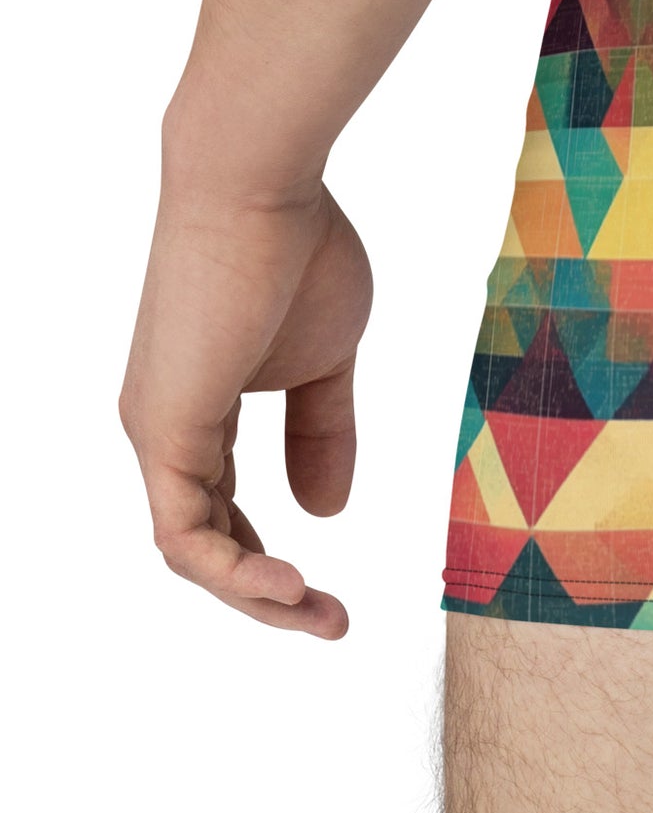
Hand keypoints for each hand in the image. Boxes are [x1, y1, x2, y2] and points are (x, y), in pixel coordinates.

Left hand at [121, 178, 373, 636]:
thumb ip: (323, 432)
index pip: (221, 512)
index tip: (331, 589)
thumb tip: (325, 510)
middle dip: (269, 597)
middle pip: (204, 546)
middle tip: (335, 623)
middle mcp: (165, 430)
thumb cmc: (297, 254)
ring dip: (255, 598)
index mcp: (197, 413)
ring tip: (321, 617)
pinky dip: (235, 571)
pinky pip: (185, 533)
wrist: (259, 189)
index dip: (272, 560)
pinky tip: (290, 580)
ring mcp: (158, 432)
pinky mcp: (165, 428)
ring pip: (191, 553)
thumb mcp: (326, 362)